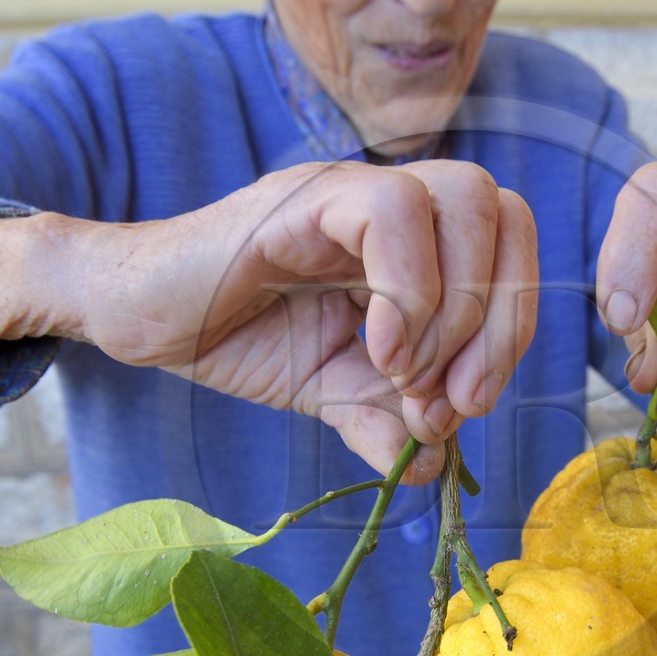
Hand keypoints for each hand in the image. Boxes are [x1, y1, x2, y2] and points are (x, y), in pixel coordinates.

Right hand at [0, 160, 536, 481]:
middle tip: (448, 400)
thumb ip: (388, 423)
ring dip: (454, 307)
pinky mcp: (308, 195)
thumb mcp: (332, 396)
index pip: (514, 250)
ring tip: (402, 373)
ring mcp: (355, 189)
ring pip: (467, 197)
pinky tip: (375, 348)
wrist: (141, 318)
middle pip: (511, 217)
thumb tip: (435, 466)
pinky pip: (394, 209)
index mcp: (420, 244)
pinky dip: (406, 290)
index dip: (512, 329)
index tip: (467, 404)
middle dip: (500, 324)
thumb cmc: (240, 338)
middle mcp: (399, 203)